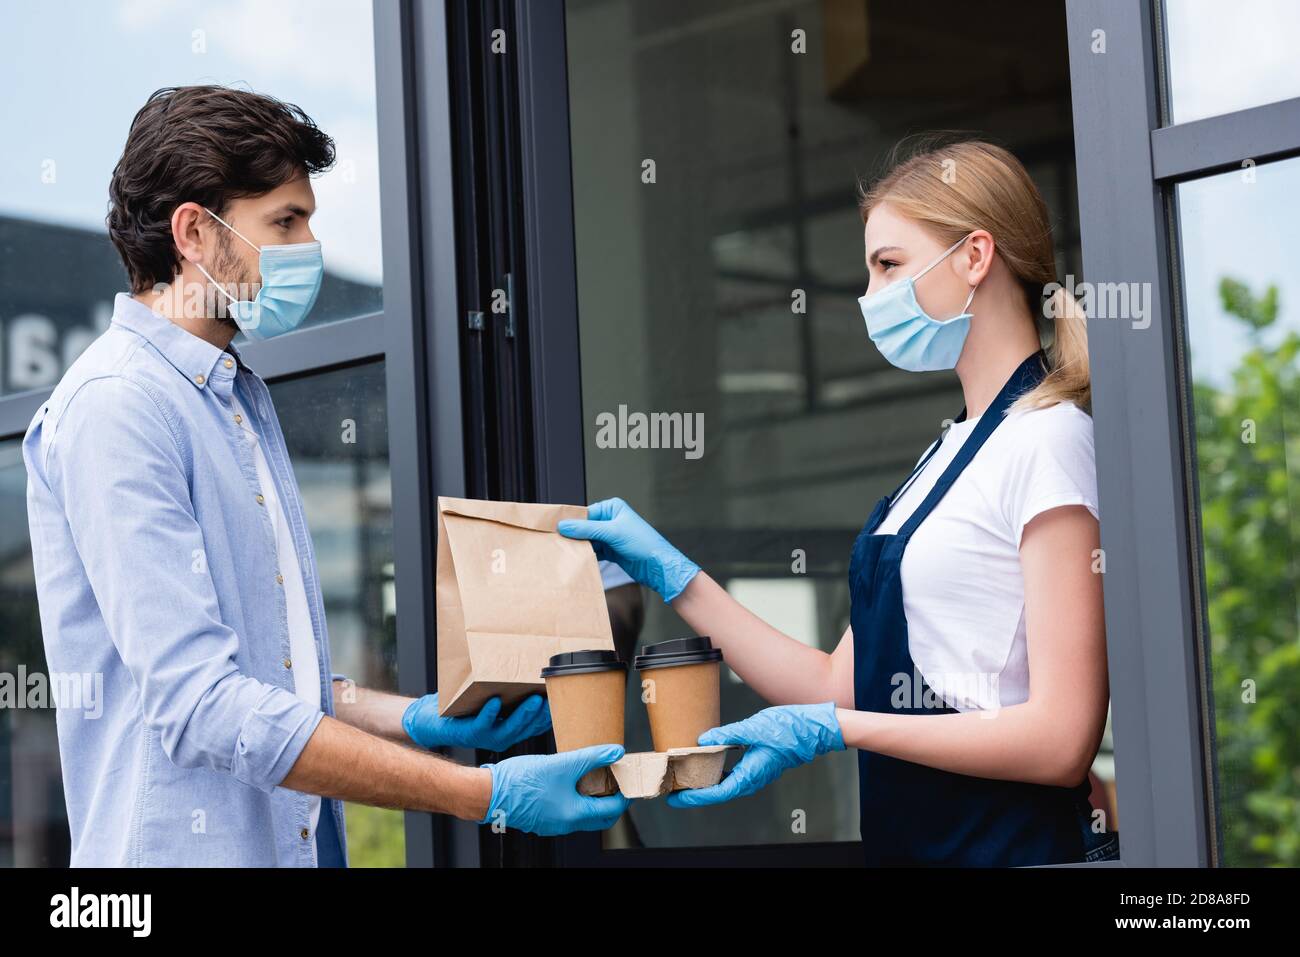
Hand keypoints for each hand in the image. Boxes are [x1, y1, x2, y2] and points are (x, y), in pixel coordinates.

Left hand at [403, 693, 550, 751]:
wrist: (431, 720)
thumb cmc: (464, 707)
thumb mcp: (491, 697)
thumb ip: (509, 689)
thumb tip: (528, 664)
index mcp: (511, 728)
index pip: (536, 724)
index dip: (549, 714)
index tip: (562, 699)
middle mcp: (501, 736)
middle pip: (527, 727)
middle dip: (541, 714)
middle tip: (552, 698)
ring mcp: (486, 736)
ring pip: (509, 729)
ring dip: (522, 715)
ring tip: (532, 699)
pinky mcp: (468, 732)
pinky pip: (481, 725)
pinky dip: (489, 714)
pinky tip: (494, 702)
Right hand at [480, 745, 631, 835]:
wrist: (487, 792)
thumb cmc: (521, 781)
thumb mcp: (562, 763)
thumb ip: (591, 757)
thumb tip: (616, 752)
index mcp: (574, 815)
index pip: (611, 810)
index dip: (624, 794)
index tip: (628, 779)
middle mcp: (564, 825)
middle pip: (599, 816)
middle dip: (611, 799)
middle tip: (615, 779)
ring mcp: (551, 823)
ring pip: (582, 814)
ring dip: (592, 798)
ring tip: (595, 775)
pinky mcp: (540, 817)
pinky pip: (566, 811)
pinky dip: (575, 799)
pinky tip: (571, 780)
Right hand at [556, 497, 699, 602]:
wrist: (658, 566)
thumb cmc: (643, 543)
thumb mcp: (613, 533)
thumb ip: (587, 529)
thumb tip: (564, 525)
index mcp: (612, 508)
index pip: (586, 512)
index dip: (571, 521)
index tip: (555, 527)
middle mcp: (611, 520)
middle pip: (585, 527)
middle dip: (574, 535)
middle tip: (557, 541)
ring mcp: (610, 536)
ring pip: (588, 540)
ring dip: (580, 546)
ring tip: (566, 551)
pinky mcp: (611, 550)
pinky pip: (594, 551)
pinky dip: (587, 554)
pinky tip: (578, 558)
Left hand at [666, 703, 844, 807]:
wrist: (813, 728)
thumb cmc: (789, 729)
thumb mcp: (753, 727)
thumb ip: (726, 734)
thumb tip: (703, 739)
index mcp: (750, 775)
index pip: (717, 792)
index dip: (694, 797)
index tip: (676, 797)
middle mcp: (752, 779)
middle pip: (718, 791)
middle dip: (694, 791)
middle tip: (673, 786)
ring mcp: (756, 773)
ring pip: (725, 783)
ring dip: (705, 781)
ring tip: (685, 775)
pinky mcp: (758, 765)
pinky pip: (734, 773)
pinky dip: (718, 770)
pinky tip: (708, 760)